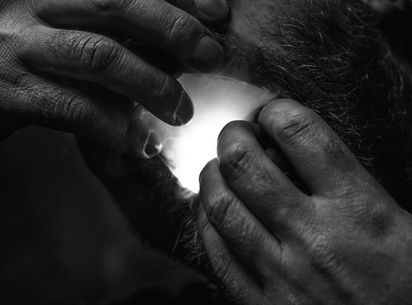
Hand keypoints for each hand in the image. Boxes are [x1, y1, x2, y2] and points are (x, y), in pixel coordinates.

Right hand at [0, 0, 227, 157]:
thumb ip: (118, 31)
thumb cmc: (31, 57)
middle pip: (114, 3)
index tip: (218, 11)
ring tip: (183, 112)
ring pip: (101, 56)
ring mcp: (18, 46)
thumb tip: (183, 45)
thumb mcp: (70, 30)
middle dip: (174, 29)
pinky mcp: (10, 93)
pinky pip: (77, 108)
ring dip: (153, 86)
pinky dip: (118, 128)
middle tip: (213, 56)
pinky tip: (142, 144)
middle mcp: (32, 5)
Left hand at [198, 100, 411, 303]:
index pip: (302, 135)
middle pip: (246, 165)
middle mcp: (315, 239)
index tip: (274, 110)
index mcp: (365, 213)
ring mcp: (283, 279)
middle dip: (233, 137)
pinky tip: (214, 215)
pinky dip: (207, 226)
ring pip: (222, 208)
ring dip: (213, 177)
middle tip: (239, 132)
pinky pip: (218, 258)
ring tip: (219, 165)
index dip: (278, 110)